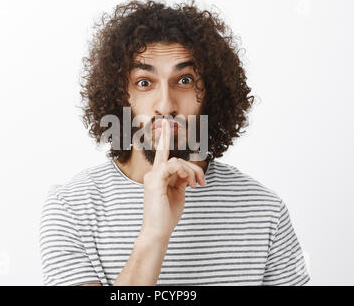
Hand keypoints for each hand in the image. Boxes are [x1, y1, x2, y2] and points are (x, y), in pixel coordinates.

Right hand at [139, 119, 205, 242]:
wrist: (158, 231)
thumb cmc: (167, 215)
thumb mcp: (178, 193)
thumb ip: (181, 179)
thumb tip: (188, 172)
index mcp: (158, 176)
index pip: (163, 153)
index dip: (164, 138)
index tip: (167, 123)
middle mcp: (153, 173)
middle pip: (178, 159)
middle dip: (194, 169)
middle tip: (201, 183)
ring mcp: (152, 176)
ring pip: (178, 162)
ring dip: (191, 173)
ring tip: (194, 186)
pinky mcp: (155, 181)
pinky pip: (172, 166)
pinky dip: (183, 172)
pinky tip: (187, 183)